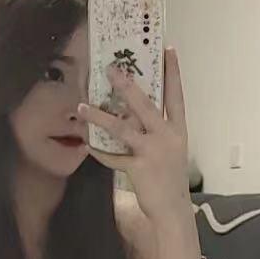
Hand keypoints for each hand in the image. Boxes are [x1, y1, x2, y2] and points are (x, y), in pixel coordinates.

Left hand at [80, 48, 190, 223]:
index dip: (173, 73)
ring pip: (123, 128)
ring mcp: (153, 152)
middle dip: (127, 86)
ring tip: (82, 106)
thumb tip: (134, 112)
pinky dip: (99, 152)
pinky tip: (87, 145)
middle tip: (112, 68)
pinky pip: (113, 157)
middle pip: (146, 104)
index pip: (176, 95)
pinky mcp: (139, 168)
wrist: (173, 209)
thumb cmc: (169, 178)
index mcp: (178, 130)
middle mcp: (167, 137)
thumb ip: (156, 130)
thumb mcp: (171, 150)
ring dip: (100, 117)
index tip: (168, 49)